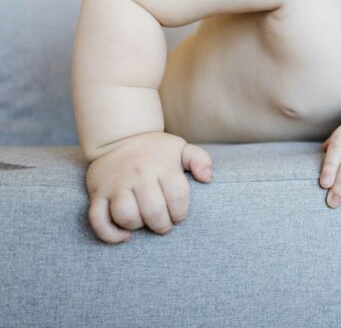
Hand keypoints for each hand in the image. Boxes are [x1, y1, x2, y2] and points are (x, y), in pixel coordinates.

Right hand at [85, 131, 212, 243]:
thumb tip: (208, 178)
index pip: (177, 196)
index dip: (181, 212)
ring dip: (138, 226)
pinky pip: (98, 220)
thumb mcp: (180, 148)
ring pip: (126, 216)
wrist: (119, 137)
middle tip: (165, 225)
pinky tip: (125, 236)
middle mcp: (139, 175)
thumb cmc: (155, 150)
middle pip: (153, 210)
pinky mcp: (98, 194)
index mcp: (162, 166)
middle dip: (162, 225)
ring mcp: (116, 185)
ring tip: (145, 223)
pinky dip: (110, 234)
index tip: (178, 216)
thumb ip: (199, 160)